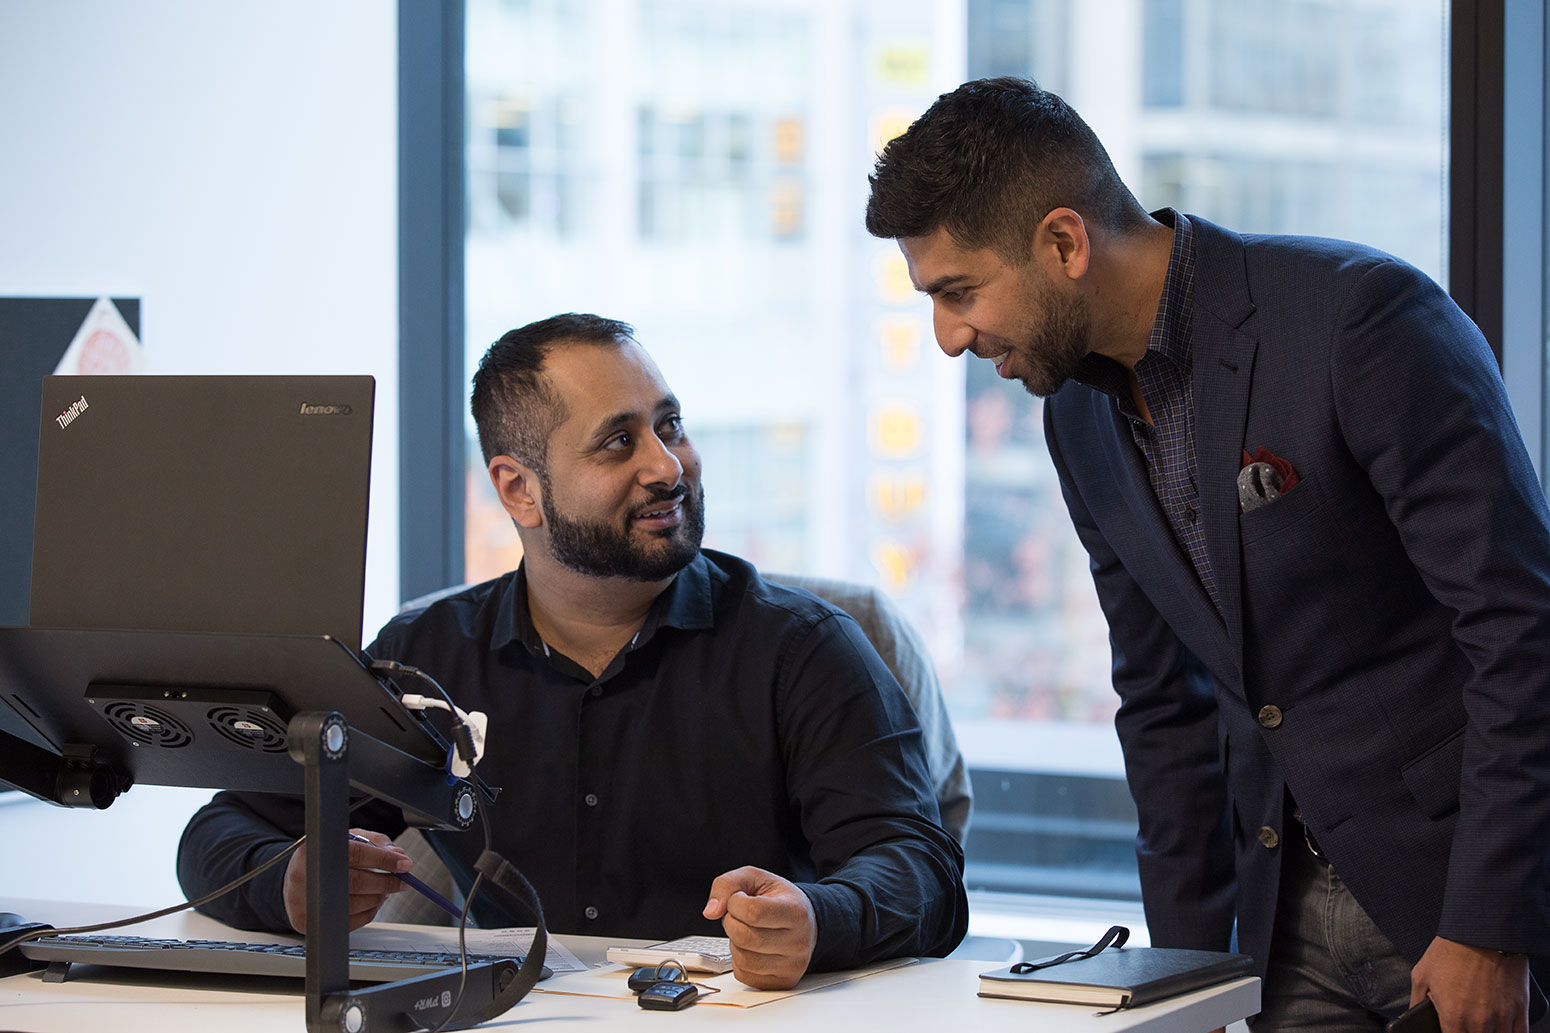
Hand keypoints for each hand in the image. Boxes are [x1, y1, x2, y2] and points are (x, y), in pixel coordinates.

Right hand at [281, 828, 410, 933]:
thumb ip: (373, 842)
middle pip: (358, 882)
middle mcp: (308, 875)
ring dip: (378, 897)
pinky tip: (370, 901)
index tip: (405, 864)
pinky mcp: (307, 922)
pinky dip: (368, 911)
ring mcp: (305, 901)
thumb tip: (398, 853)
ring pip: (356, 904)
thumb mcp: (346, 839)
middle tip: (403, 881)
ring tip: (384, 890)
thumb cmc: (324, 858)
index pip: (357, 853)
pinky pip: (349, 921)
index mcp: (317, 849)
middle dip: (387, 882)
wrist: (291, 880)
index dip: (384, 859)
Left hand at [702, 866, 816, 989]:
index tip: (739, 899)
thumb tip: (710, 912)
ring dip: (734, 943)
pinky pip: (744, 974)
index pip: (753, 912)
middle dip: (731, 923)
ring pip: (743, 959)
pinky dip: (738, 960)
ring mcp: (792, 965)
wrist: (806, 921)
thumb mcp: (755, 878)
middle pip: (744, 937)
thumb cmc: (779, 898)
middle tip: (739, 916)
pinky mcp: (783, 981)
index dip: (735, 903)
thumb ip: (727, 885)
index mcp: (795, 911)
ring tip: (746, 931)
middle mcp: (798, 941)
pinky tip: (751, 948)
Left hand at [1411, 936, 1529, 1032]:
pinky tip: (1501, 1028)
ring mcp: (1502, 1018)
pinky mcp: (1520, 1009)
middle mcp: (1479, 1023)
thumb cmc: (1450, 951)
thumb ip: (1416, 1002)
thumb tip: (1413, 1016)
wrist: (1482, 932)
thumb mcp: (1421, 975)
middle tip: (1464, 1023)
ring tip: (1480, 1024)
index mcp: (1453, 1017)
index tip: (1448, 1029)